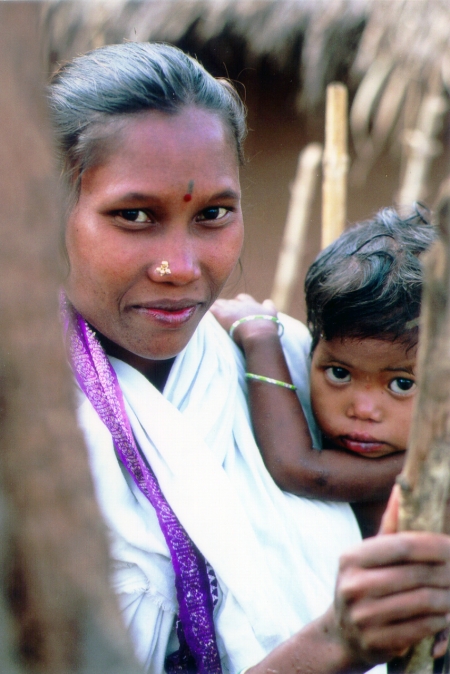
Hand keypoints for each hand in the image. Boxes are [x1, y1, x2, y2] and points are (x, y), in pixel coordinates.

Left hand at [211, 294, 277, 347]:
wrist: (259, 334)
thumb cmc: (267, 328)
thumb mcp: (272, 314)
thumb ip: (269, 306)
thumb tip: (266, 301)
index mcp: (252, 304)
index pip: (243, 299)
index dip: (240, 303)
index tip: (238, 309)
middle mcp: (240, 303)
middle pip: (230, 301)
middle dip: (228, 306)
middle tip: (226, 314)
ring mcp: (230, 308)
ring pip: (220, 303)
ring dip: (218, 308)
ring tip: (214, 314)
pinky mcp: (222, 314)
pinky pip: (212, 309)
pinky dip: (209, 311)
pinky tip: (205, 314)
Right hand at [334, 488, 449, 663]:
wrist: (341, 634)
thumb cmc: (362, 585)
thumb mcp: (368, 555)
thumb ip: (390, 525)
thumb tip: (401, 487)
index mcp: (351, 558)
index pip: (402, 545)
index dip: (433, 544)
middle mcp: (353, 585)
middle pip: (415, 574)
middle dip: (446, 572)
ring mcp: (363, 616)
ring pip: (422, 601)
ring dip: (447, 597)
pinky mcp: (375, 641)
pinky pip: (421, 628)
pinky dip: (439, 620)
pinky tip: (444, 614)